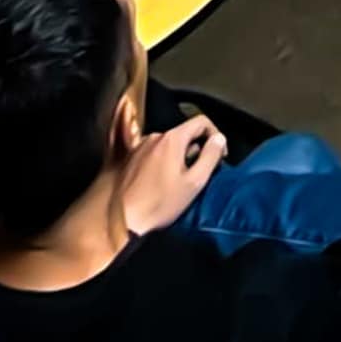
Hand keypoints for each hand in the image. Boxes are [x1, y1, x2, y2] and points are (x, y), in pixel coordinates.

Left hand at [121, 114, 223, 232]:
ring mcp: (139, 147)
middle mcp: (154, 137)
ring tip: (176, 185)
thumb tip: (219, 140)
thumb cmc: (158, 204)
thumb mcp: (194, 183)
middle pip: (184, 135)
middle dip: (195, 152)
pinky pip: (153, 155)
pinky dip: (161, 165)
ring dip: (177, 159)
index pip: (201, 121)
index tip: (218, 154)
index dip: (215, 136)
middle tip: (196, 177)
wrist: (121, 220)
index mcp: (172, 139)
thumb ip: (210, 156)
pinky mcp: (129, 159)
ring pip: (168, 146)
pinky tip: (159, 186)